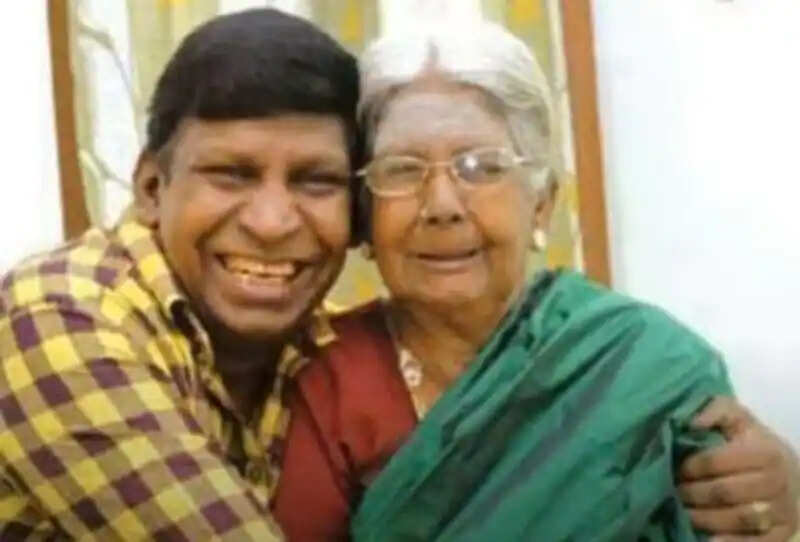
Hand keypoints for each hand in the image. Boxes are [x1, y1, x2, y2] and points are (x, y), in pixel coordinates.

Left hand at [678, 396, 798, 540]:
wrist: (792, 473)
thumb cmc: (754, 443)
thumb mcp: (738, 419)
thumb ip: (715, 410)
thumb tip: (691, 422)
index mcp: (766, 452)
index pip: (717, 461)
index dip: (690, 466)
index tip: (674, 467)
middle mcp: (778, 482)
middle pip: (724, 493)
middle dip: (692, 493)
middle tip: (672, 491)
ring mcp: (783, 511)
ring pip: (738, 520)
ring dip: (704, 519)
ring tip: (681, 512)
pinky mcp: (783, 534)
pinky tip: (706, 539)